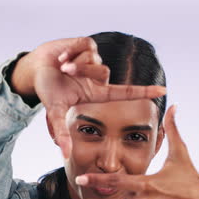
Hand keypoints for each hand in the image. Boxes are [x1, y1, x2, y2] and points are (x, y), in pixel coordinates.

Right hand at [11, 37, 165, 157]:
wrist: (35, 70)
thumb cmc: (49, 90)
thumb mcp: (55, 111)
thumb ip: (61, 132)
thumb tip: (64, 154)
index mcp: (96, 92)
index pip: (125, 93)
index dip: (144, 92)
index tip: (163, 91)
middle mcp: (99, 77)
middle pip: (103, 72)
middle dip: (81, 70)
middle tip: (64, 71)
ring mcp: (94, 60)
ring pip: (94, 59)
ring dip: (74, 61)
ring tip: (61, 65)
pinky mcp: (86, 44)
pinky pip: (85, 46)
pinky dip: (70, 50)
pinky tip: (61, 56)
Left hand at [75, 105, 198, 198]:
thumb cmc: (191, 178)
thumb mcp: (181, 153)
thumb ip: (172, 129)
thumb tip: (173, 106)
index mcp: (147, 184)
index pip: (116, 181)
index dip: (97, 179)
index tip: (80, 179)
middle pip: (127, 195)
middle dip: (137, 190)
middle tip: (156, 186)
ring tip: (163, 198)